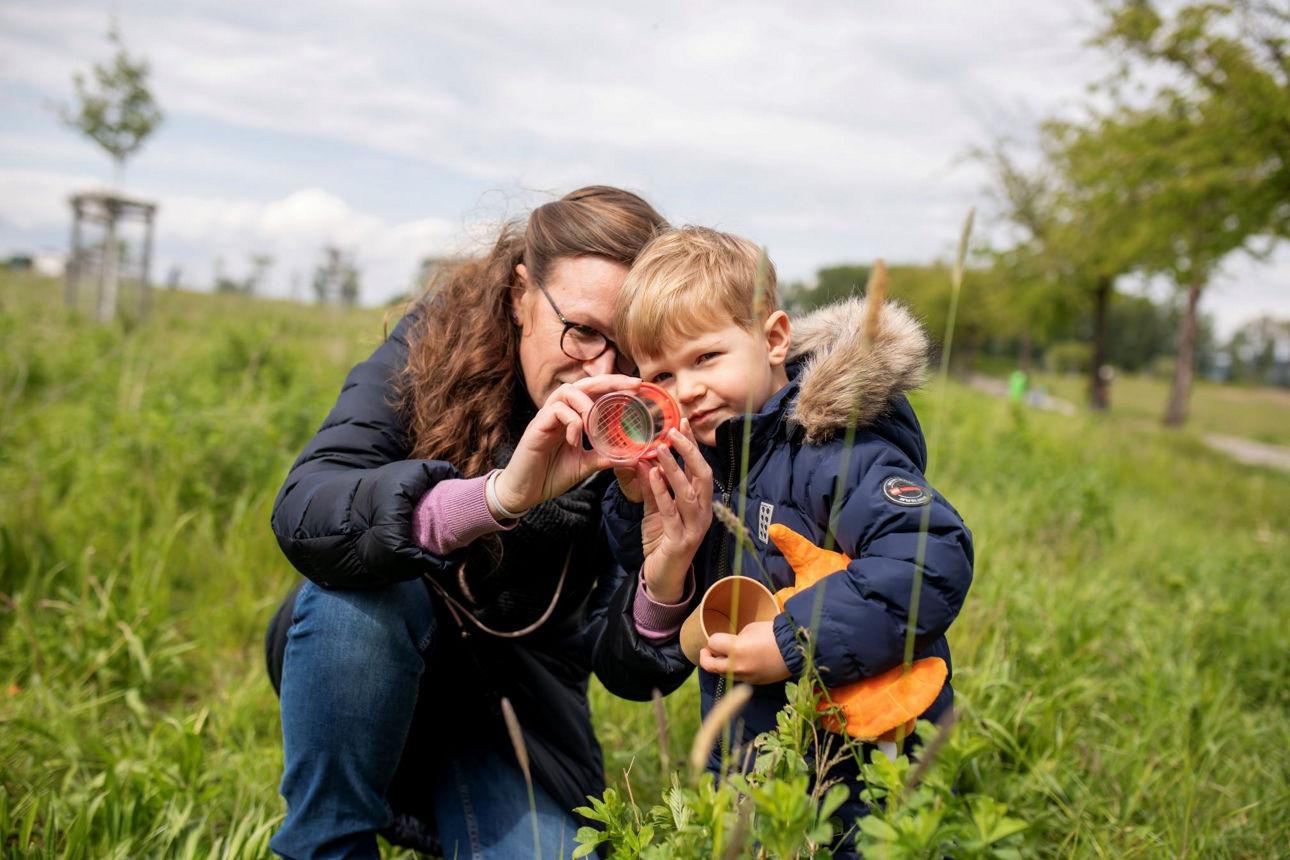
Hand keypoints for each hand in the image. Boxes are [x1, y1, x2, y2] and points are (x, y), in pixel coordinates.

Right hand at [491, 375, 639, 514]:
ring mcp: (546, 417)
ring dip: (587, 404)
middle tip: (633, 385)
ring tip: (596, 424)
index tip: (638, 386)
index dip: (615, 385)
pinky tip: (575, 440)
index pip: (594, 392)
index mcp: (571, 416)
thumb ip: (605, 457)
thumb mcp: (585, 465)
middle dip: (610, 381)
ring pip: (567, 391)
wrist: (525, 492)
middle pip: (584, 383)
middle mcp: (559, 411)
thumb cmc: (550, 475)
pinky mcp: (536, 426)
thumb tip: (633, 457)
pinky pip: (556, 411)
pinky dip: (572, 422)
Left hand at [639, 420, 711, 602]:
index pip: (700, 468)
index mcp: (701, 503)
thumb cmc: (662, 543)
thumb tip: (644, 460)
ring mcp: (694, 528)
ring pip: (689, 492)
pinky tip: (653, 475)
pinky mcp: (680, 541)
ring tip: (660, 448)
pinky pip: (671, 512)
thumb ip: (652, 487)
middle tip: (672, 430)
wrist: (662, 579)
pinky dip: (662, 492)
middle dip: (689, 451)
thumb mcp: (656, 510)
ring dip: (674, 468)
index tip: (682, 422)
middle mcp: (703, 513)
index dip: (692, 445)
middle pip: (703, 475)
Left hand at [700, 620, 790, 684]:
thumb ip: (733, 639)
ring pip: (722, 674)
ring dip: (720, 665)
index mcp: (735, 649)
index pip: (712, 644)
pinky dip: (733, 670)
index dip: (713, 640)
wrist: (795, 649)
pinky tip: (740, 662)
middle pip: (709, 665)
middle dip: (706, 657)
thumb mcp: (749, 629)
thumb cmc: (772, 634)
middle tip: (708, 651)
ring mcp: (745, 677)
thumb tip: (726, 646)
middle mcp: (737, 666)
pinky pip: (736, 677)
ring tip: (725, 656)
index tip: (718, 638)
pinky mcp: (753, 683)